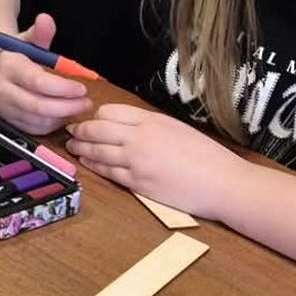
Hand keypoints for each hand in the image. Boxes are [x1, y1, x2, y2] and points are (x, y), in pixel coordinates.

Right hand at [0, 13, 91, 134]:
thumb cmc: (16, 54)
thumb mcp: (27, 40)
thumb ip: (40, 33)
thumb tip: (46, 19)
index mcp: (8, 68)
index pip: (37, 82)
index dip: (62, 88)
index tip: (82, 88)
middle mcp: (2, 91)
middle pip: (38, 106)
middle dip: (67, 106)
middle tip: (86, 102)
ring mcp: (4, 109)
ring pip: (39, 120)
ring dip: (62, 115)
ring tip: (77, 106)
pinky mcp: (9, 121)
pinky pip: (35, 129)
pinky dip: (53, 123)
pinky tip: (63, 113)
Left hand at [65, 104, 247, 220]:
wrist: (223, 183)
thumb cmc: (207, 156)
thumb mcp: (177, 129)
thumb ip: (151, 125)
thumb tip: (129, 125)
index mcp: (151, 120)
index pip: (109, 111)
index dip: (96, 116)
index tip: (91, 120)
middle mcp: (139, 137)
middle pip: (96, 129)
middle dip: (80, 131)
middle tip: (72, 133)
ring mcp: (136, 161)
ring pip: (97, 151)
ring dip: (81, 149)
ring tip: (73, 148)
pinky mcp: (137, 183)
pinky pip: (107, 172)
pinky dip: (94, 167)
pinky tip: (88, 164)